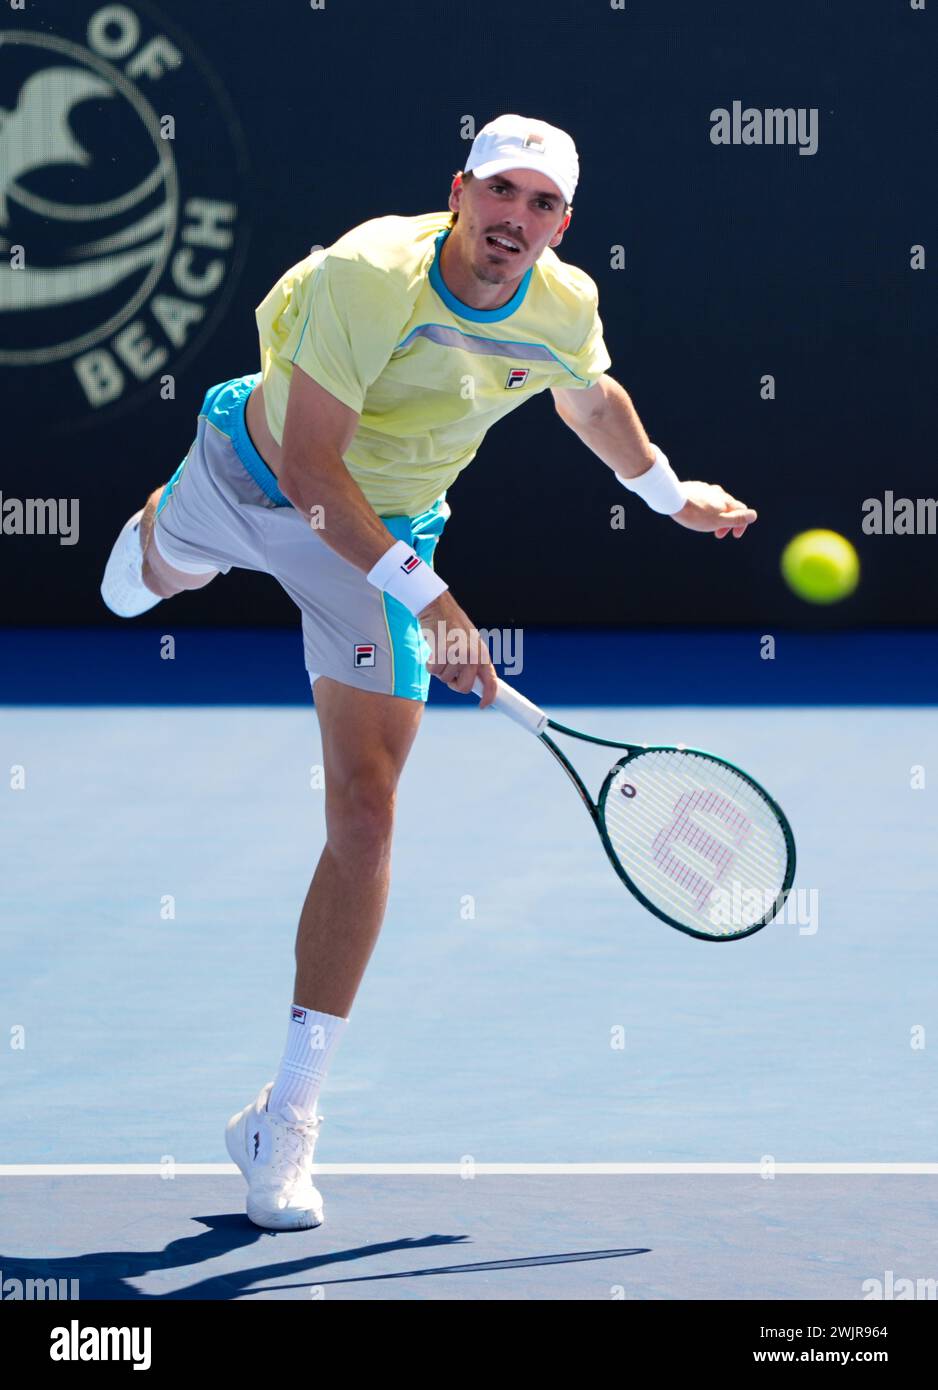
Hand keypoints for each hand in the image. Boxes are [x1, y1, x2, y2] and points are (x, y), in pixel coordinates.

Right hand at [418, 591, 497, 707]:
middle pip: (465, 688)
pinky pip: (434, 671)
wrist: (438, 607)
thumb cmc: (451, 626)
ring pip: (446, 679)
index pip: (491, 681)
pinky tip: (433, 650)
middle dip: (454, 683)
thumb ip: (472, 662)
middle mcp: (473, 655)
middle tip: (448, 670)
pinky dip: (430, 664)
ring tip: (440, 651)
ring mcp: (459, 654)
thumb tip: (472, 684)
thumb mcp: (469, 643)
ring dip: (439, 669)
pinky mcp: (443, 652)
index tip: (483, 706)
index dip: (489, 696)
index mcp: (482, 654)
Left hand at [671, 481, 757, 538]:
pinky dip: (705, 509)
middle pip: (730, 507)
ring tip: (705, 525)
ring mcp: (706, 489)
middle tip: (718, 534)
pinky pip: (705, 499)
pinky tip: (696, 513)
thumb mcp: (718, 521)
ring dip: (716, 515)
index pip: (742, 511)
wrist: (672, 499)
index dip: (741, 525)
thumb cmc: (695, 514)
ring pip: (717, 502)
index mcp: (726, 500)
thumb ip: (736, 519)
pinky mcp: (695, 488)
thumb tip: (753, 516)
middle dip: (727, 522)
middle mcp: (719, 492)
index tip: (735, 535)